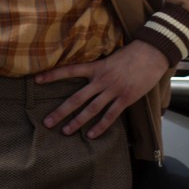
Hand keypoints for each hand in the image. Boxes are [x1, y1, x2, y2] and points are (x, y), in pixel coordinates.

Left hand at [35, 40, 167, 137]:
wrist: (152, 53)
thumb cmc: (132, 53)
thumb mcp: (110, 56)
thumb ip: (98, 67)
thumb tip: (87, 73)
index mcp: (96, 67)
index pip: (69, 70)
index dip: (52, 75)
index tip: (37, 80)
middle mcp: (101, 79)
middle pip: (76, 97)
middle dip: (61, 111)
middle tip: (47, 122)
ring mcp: (113, 90)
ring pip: (91, 109)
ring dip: (77, 122)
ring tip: (65, 131)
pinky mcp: (126, 98)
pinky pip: (110, 115)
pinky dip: (100, 126)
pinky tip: (90, 135)